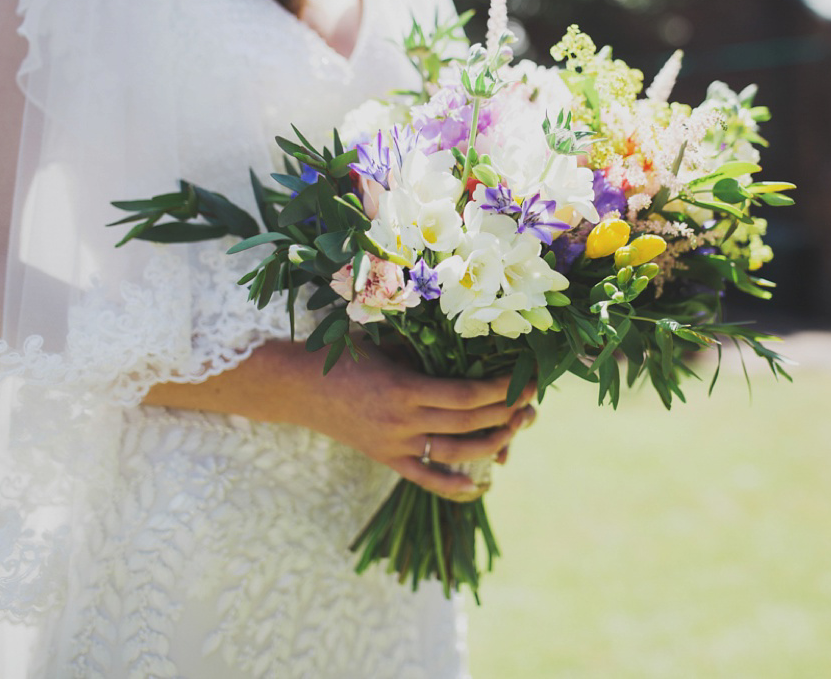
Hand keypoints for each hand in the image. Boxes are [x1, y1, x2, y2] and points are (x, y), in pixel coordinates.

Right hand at [305, 344, 536, 494]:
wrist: (299, 387)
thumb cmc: (345, 356)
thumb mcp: (387, 345)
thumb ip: (425, 353)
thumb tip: (472, 350)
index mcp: (405, 387)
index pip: (468, 394)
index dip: (502, 389)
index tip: (526, 380)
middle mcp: (403, 421)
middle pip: (469, 424)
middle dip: (507, 414)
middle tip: (531, 404)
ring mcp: (395, 445)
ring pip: (456, 454)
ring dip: (493, 445)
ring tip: (515, 431)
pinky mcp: (386, 460)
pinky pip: (426, 479)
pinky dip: (455, 485)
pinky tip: (481, 484)